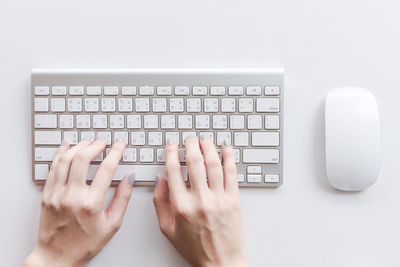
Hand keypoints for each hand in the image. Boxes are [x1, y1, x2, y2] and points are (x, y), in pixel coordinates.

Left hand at [23, 138, 133, 266]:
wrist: (57, 257)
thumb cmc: (85, 244)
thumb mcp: (112, 224)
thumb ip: (122, 199)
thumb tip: (130, 178)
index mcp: (91, 204)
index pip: (107, 169)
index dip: (116, 152)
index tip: (120, 145)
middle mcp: (72, 196)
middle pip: (84, 158)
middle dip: (96, 145)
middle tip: (103, 141)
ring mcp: (56, 195)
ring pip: (66, 159)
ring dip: (79, 146)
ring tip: (88, 142)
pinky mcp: (46, 195)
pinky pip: (53, 168)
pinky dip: (60, 154)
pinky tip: (67, 147)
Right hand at [153, 137, 248, 266]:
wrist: (221, 262)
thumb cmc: (194, 247)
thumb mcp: (168, 229)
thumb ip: (160, 202)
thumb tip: (160, 179)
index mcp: (181, 206)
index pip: (173, 171)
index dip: (171, 153)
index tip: (171, 145)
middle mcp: (200, 200)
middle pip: (194, 162)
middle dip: (191, 145)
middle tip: (189, 139)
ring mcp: (219, 199)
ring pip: (214, 163)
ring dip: (208, 147)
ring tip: (205, 139)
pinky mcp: (234, 200)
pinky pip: (232, 173)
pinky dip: (229, 156)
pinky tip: (226, 147)